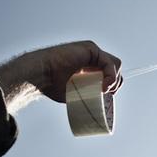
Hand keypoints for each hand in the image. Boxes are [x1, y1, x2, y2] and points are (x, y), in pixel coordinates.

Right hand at [0, 41, 122, 110]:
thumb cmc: (52, 86)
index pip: (110, 74)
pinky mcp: (91, 49)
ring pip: (115, 64)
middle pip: (116, 68)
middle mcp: (92, 57)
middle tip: (106, 95)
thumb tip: (95, 107)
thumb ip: (86, 94)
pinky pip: (109, 62)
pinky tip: (105, 86)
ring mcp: (92, 52)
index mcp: (89, 67)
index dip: (112, 86)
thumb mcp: (75, 93)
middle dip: (115, 83)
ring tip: (104, 91)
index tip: (106, 97)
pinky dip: (110, 75)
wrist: (41, 76)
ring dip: (114, 80)